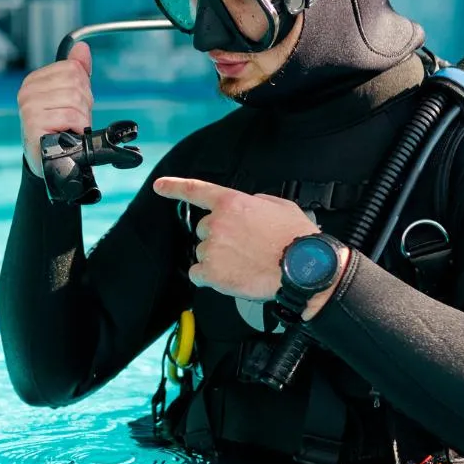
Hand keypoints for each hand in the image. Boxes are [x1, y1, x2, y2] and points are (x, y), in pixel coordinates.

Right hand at [17, 42, 92, 176]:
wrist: (48, 161)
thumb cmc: (58, 129)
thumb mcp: (69, 97)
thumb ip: (76, 71)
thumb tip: (81, 47)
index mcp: (34, 80)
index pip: (72, 68)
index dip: (83, 89)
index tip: (75, 106)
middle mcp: (28, 91)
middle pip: (75, 83)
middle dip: (83, 105)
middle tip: (73, 120)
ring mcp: (28, 107)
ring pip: (74, 99)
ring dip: (81, 118)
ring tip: (70, 128)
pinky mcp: (33, 123)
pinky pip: (69, 116)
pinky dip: (76, 127)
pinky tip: (68, 135)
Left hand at [153, 175, 321, 300]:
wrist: (304, 268)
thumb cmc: (297, 239)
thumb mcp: (280, 206)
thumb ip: (256, 202)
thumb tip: (249, 205)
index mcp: (232, 202)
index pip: (196, 191)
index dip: (174, 187)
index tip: (160, 186)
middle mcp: (217, 223)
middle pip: (204, 230)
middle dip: (219, 238)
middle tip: (244, 247)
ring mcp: (212, 248)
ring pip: (203, 253)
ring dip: (218, 258)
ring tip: (245, 263)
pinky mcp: (211, 273)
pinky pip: (198, 274)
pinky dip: (210, 277)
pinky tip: (231, 276)